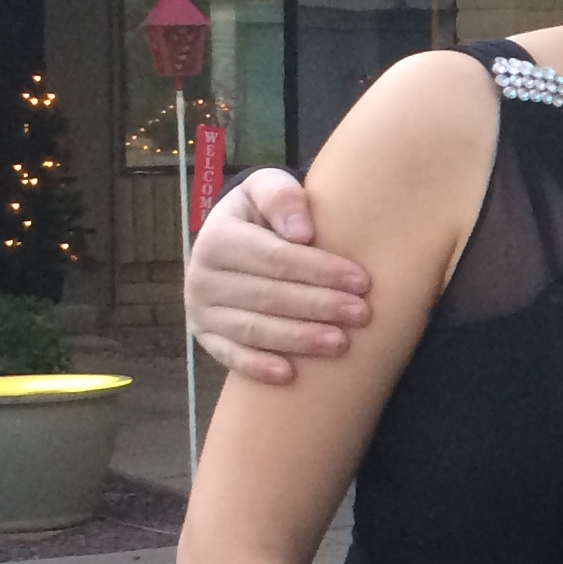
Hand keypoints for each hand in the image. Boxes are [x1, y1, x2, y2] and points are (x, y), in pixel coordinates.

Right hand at [187, 170, 373, 381]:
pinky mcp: (205, 337)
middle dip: (318, 306)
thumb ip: (282, 197)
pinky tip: (289, 375)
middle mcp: (202, 276)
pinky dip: (257, 366)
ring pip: (253, 329)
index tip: (361, 281)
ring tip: (340, 342)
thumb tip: (301, 233)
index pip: (275, 258)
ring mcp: (201, 310)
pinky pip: (230, 356)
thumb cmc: (262, 214)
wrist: (233, 240)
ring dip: (298, 339)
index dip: (319, 271)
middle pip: (268, 296)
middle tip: (361, 314)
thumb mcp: (266, 188)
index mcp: (218, 237)